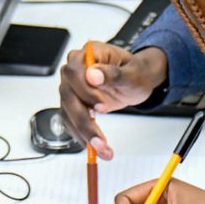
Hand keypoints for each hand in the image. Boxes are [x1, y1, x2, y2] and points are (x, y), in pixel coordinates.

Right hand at [57, 43, 168, 157]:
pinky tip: (93, 146)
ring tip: (101, 148)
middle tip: (100, 139)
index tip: (101, 107)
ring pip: (68, 111)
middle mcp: (75, 69)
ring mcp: (72, 86)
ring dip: (83, 132)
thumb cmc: (135, 73)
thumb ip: (113, 74)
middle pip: (68, 94)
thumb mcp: (132, 73)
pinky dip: (80, 135)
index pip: (74, 71)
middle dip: (83, 120)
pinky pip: (70, 120)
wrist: (136, 80)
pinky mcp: (73, 102)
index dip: (85, 91)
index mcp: (88, 55)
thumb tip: (93, 75)